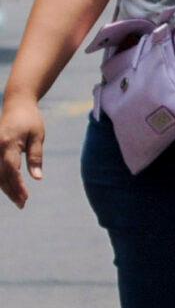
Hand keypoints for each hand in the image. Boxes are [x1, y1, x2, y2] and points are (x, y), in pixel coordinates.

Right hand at [0, 92, 45, 208]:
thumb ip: (36, 157)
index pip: (11, 170)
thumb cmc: (31, 119)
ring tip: (18, 199)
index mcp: (8, 143)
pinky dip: (1, 179)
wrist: (17, 103)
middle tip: (23, 204)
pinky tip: (9, 188)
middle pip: (1, 175)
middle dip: (11, 191)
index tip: (25, 198)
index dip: (18, 186)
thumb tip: (37, 178)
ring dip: (5, 187)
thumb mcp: (38, 137)